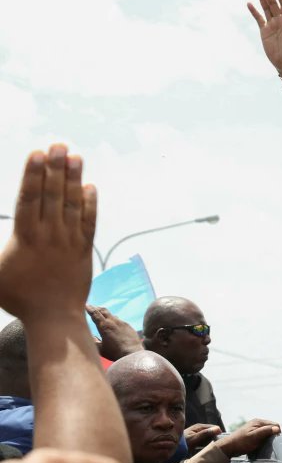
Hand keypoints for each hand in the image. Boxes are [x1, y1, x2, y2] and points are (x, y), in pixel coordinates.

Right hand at [0, 145, 95, 320]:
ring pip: (72, 204)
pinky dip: (90, 204)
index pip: (30, 198)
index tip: (38, 153)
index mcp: (25, 237)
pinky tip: (91, 187)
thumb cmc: (19, 298)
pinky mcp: (84, 250)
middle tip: (59, 144)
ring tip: (76, 156)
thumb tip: (6, 231)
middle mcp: (49, 234)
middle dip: (56, 168)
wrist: (53, 318)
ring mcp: (69, 240)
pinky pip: (89, 222)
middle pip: (53, 195)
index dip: (34, 174)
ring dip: (74, 178)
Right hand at [87, 305, 142, 359]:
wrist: (132, 353)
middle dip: (97, 308)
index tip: (86, 305)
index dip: (90, 309)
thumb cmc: (114, 353)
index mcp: (104, 326)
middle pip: (103, 311)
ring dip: (105, 314)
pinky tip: (113, 323)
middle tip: (92, 307)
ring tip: (101, 314)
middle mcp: (113, 322)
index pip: (95, 314)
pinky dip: (114, 320)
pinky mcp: (128, 326)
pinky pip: (119, 320)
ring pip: (112, 315)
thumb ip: (93, 341)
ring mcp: (122, 323)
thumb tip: (89, 335)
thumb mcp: (100, 349)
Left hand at [184, 423, 221, 452]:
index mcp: (199, 426)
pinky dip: (205, 445)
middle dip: (213, 439)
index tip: (219, 441)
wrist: (172, 449)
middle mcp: (199, 429)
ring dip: (209, 442)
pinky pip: (204, 441)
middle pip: (211, 433)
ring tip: (207, 448)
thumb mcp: (194, 439)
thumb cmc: (182, 444)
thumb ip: (205, 434)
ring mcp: (197, 434)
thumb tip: (218, 429)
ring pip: (208, 438)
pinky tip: (203, 449)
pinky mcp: (196, 439)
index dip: (218, 434)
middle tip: (212, 446)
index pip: (214, 428)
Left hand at [215, 418, 280, 457]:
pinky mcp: (253, 434)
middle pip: (271, 427)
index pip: (274, 424)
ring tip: (267, 444)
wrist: (229, 447)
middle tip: (271, 443)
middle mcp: (257, 423)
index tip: (276, 440)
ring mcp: (255, 428)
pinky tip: (262, 444)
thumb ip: (266, 431)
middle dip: (273, 434)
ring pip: (268, 432)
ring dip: (269, 437)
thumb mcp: (254, 436)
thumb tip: (277, 429)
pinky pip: (263, 435)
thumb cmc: (241, 442)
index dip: (277, 432)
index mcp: (258, 422)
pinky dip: (265, 439)